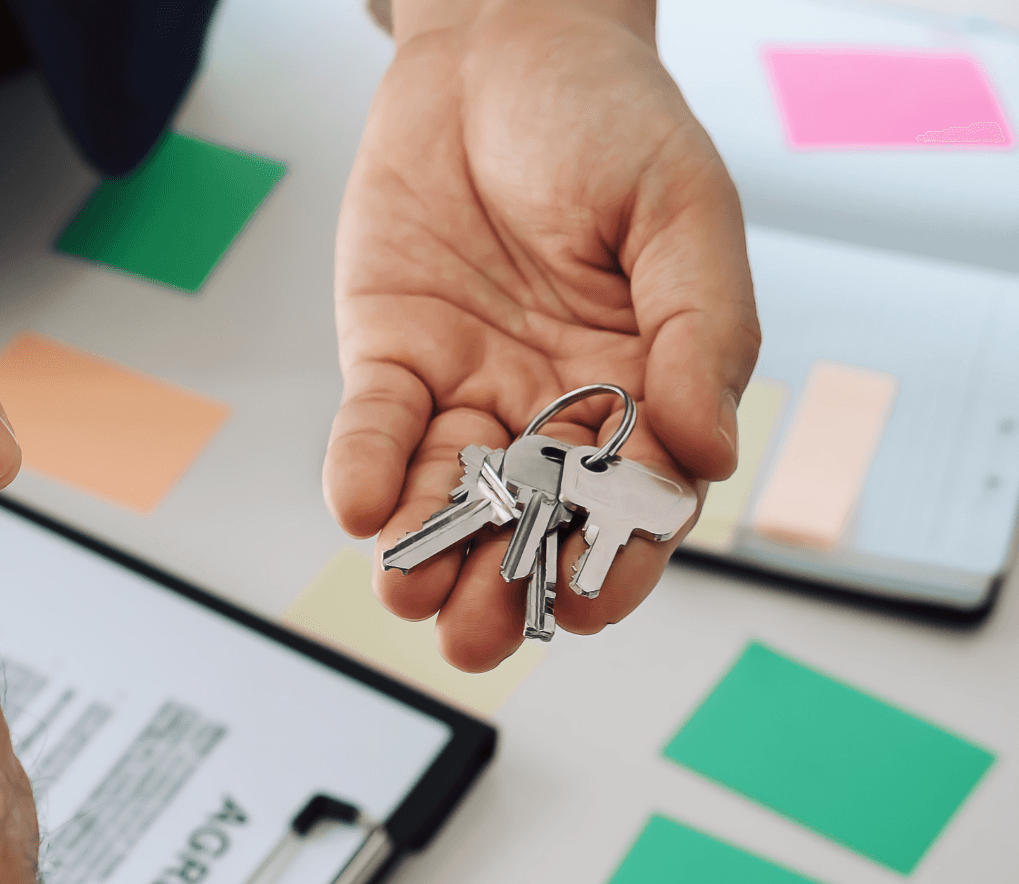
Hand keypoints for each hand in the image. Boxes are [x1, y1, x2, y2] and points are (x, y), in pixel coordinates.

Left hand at [326, 0, 759, 670]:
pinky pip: (378, 428)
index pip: (635, 500)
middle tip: (477, 636)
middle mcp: (555, 405)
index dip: (615, 559)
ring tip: (410, 594)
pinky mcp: (392, 356)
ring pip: (450, 496)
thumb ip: (700, 332)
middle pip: (533, 522)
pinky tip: (361, 506)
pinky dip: (367, 467)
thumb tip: (710, 455)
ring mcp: (470, 386)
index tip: (591, 604)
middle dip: (503, 585)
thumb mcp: (683, 213)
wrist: (501, 46)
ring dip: (427, 552)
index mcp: (648, 386)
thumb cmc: (610, 121)